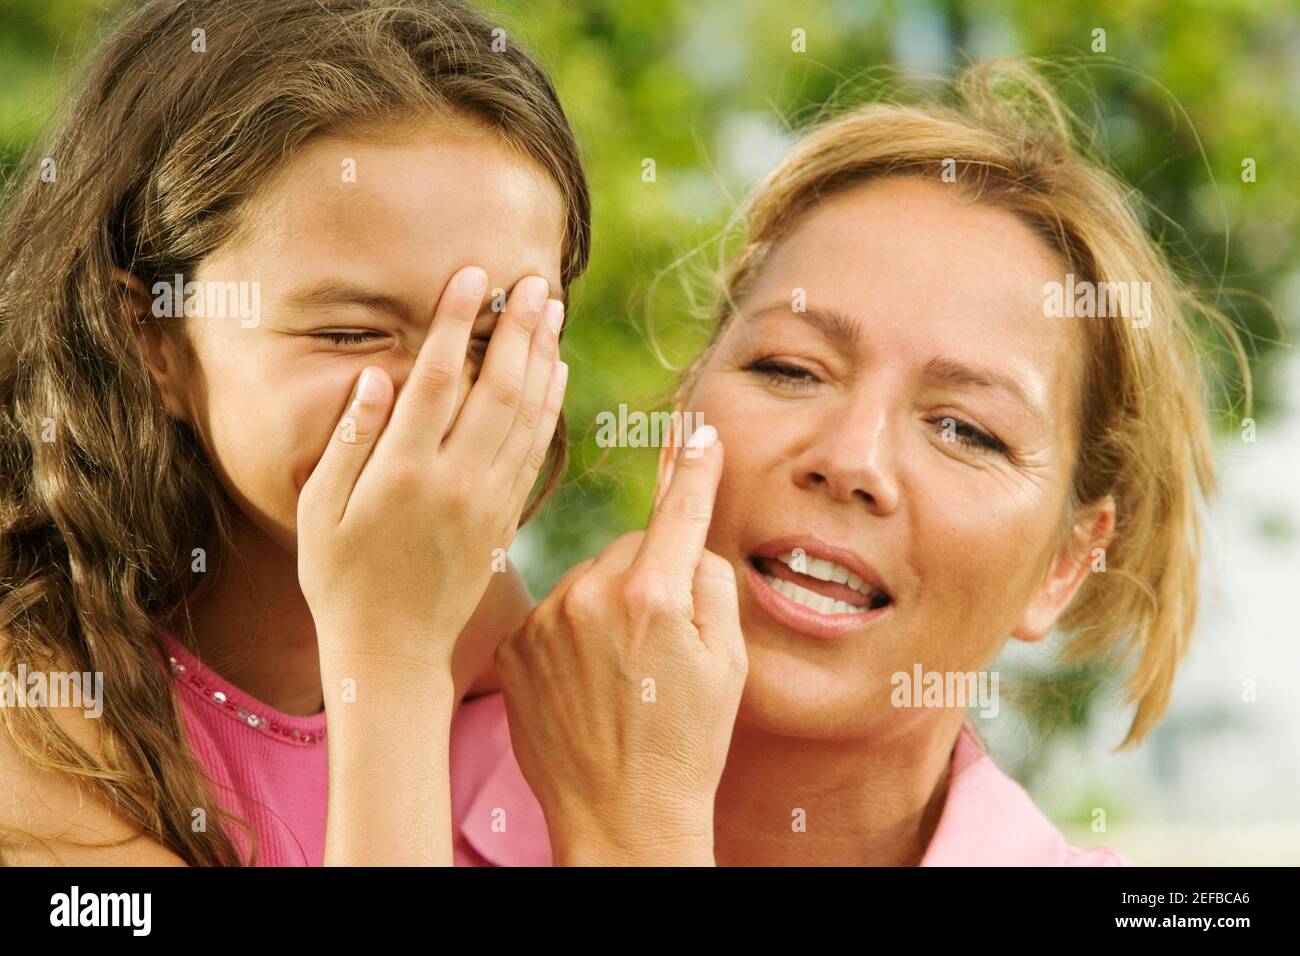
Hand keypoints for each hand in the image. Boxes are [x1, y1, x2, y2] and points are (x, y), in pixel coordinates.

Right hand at [297, 266, 567, 674]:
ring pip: (526, 416)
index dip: (455, 323)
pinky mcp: (507, 518)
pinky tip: (555, 372)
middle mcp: (454, 483)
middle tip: (534, 280)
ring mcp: (488, 501)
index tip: (471, 276)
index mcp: (402, 475)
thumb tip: (374, 377)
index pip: (435, 380)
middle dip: (517, 328)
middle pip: (496, 389)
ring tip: (553, 309)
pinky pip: (536, 450)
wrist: (392, 652)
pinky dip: (550, 406)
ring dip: (543, 358)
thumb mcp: (321, 511)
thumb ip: (350, 441)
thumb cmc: (340, 579)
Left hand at [495, 425, 747, 864]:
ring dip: (605, 605)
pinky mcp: (514, 645)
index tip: (695, 427)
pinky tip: (582, 679)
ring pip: (588, 578)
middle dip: (649, 577)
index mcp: (656, 596)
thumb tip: (685, 546)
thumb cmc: (686, 744)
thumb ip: (710, 585)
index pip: (678, 510)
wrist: (622, 816)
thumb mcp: (728, 664)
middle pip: (630, 548)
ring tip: (617, 673)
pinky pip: (552, 609)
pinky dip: (568, 630)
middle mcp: (592, 595)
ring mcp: (545, 620)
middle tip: (660, 644)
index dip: (691, 466)